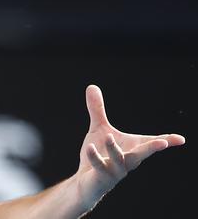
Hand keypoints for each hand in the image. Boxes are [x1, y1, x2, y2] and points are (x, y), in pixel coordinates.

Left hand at [75, 85, 184, 206]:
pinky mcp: (102, 177)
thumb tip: (91, 85)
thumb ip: (98, 110)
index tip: (181, 139)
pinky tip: (89, 147)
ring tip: (109, 135)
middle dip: (152, 148)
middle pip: (142, 154)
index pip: (150, 144)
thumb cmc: (98, 154)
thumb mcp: (99, 129)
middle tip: (164, 142)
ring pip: (119, 160)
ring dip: (114, 149)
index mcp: (132, 149)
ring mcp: (116, 171)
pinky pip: (100, 166)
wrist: (86, 181)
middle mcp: (128, 161)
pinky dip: (95, 157)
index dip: (166, 141)